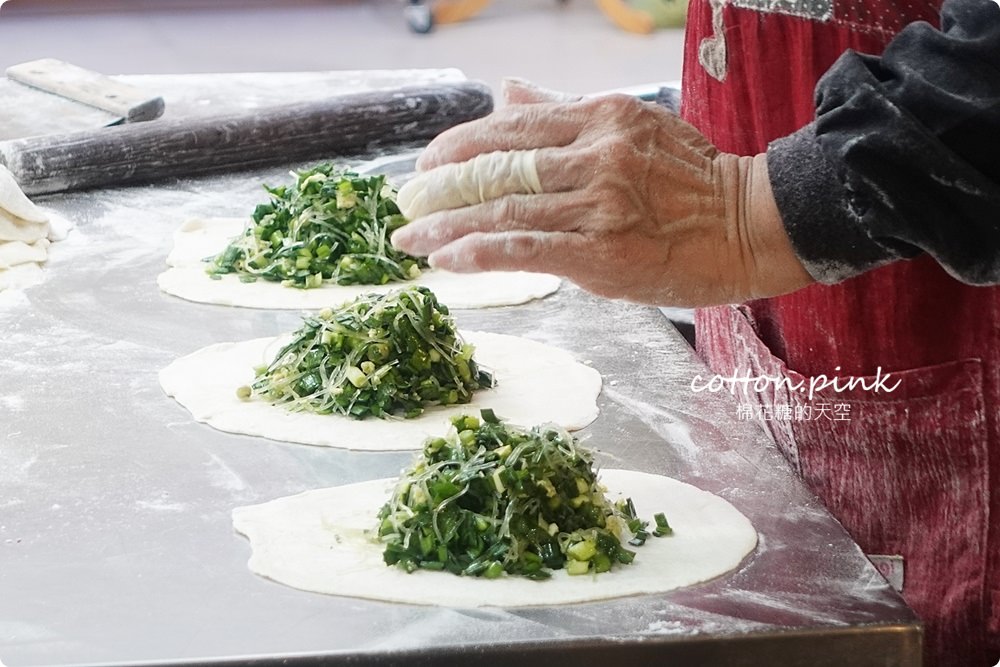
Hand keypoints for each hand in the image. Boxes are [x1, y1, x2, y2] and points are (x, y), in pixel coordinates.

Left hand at [391, 79, 813, 306]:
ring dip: (446, 225)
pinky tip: (446, 259)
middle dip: (440, 186)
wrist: (755, 225)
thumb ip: (564, 113)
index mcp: (600, 117)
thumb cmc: (695, 182)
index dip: (457, 146)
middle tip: (404, 202)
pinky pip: (526, 248)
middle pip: (497, 165)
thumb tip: (507, 91)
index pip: (510, 127)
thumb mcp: (632, 126)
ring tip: (410, 237)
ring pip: (504, 208)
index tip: (425, 165)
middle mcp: (596, 153)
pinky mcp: (603, 251)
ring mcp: (599, 202)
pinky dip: (480, 252)